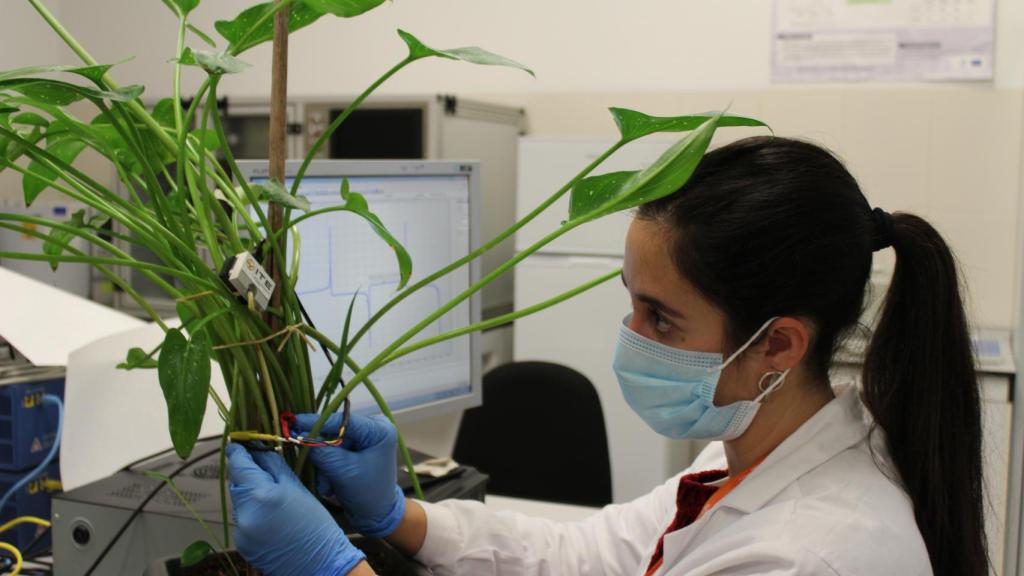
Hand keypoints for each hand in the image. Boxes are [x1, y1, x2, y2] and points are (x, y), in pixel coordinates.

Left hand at [227, 443, 366, 575]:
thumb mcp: (297, 487)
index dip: (238, 452)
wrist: (319, 565)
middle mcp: (245, 514)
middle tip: (264, 468)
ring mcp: (240, 532)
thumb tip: (258, 449)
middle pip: (237, 483)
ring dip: (251, 494)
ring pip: (240, 501)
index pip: (239, 465)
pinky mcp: (242, 544)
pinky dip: (253, 513)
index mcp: (260, 496)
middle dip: (247, 474)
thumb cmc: (314, 524)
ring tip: (274, 498)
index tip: (239, 442)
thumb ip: (273, 466)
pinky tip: (271, 517)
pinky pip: (244, 519)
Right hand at [293, 412, 405, 537]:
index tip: (295, 422)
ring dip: (324, 466)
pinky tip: (330, 485)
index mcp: (378, 430)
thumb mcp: (343, 472)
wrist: (375, 516)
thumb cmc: (368, 494)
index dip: (317, 422)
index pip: (343, 420)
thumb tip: (300, 435)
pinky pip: (332, 453)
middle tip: (317, 469)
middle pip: (334, 432)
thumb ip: (322, 452)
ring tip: (328, 485)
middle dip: (323, 453)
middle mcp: (371, 429)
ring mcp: (362, 440)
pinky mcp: (353, 451)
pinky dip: (327, 469)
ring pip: (330, 444)